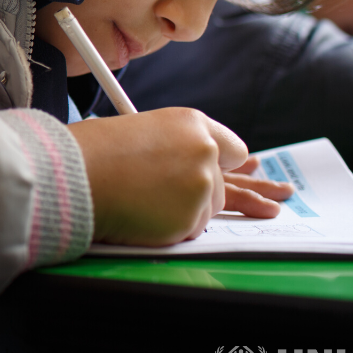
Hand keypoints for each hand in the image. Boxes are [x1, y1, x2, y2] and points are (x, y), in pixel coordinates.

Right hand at [69, 107, 288, 246]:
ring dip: (183, 211)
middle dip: (217, 191)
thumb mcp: (138, 131)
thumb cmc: (90, 152)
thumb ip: (171, 148)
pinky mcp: (191, 219)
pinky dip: (170, 229)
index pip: (231, 148)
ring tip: (143, 203)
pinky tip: (143, 217)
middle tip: (283, 194)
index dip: (225, 162)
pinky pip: (190, 230)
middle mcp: (204, 152)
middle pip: (224, 181)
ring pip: (207, 208)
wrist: (69, 175)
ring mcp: (201, 187)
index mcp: (190, 123)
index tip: (236, 171)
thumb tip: (182, 168)